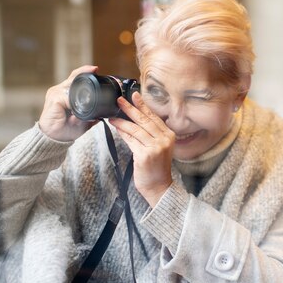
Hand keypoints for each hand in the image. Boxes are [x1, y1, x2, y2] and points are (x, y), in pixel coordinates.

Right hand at [38, 65, 98, 141]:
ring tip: (85, 100)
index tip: (95, 69)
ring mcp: (55, 93)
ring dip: (80, 92)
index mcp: (65, 93)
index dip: (84, 72)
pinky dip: (74, 103)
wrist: (55, 138)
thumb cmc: (66, 128)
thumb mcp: (83, 120)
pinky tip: (76, 110)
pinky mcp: (54, 100)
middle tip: (95, 70)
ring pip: (71, 86)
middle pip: (73, 77)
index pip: (75, 78)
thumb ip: (92, 114)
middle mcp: (59, 90)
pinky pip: (68, 98)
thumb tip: (103, 112)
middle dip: (84, 73)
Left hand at [109, 92, 174, 206]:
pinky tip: (116, 127)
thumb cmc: (156, 168)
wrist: (158, 187)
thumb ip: (148, 135)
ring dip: (122, 121)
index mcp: (169, 136)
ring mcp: (156, 147)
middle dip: (131, 108)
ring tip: (112, 114)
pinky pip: (131, 140)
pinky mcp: (145, 155)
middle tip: (120, 99)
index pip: (154, 117)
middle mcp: (164, 140)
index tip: (135, 95)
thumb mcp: (157, 148)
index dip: (143, 106)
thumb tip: (132, 120)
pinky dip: (122, 132)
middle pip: (145, 120)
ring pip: (136, 129)